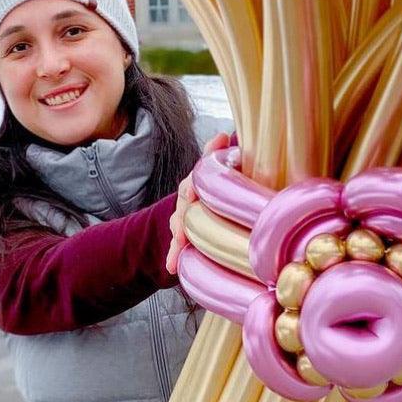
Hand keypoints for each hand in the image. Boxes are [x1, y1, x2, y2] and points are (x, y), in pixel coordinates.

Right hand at [166, 132, 231, 275]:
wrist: (224, 205)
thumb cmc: (229, 184)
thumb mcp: (229, 169)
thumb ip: (222, 154)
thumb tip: (220, 135)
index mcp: (199, 181)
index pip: (192, 182)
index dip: (191, 187)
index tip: (191, 195)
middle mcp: (189, 196)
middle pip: (183, 205)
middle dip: (182, 218)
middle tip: (183, 230)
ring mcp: (186, 216)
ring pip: (179, 224)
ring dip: (178, 237)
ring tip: (178, 248)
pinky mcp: (186, 235)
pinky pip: (177, 245)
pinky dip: (173, 255)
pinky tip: (172, 265)